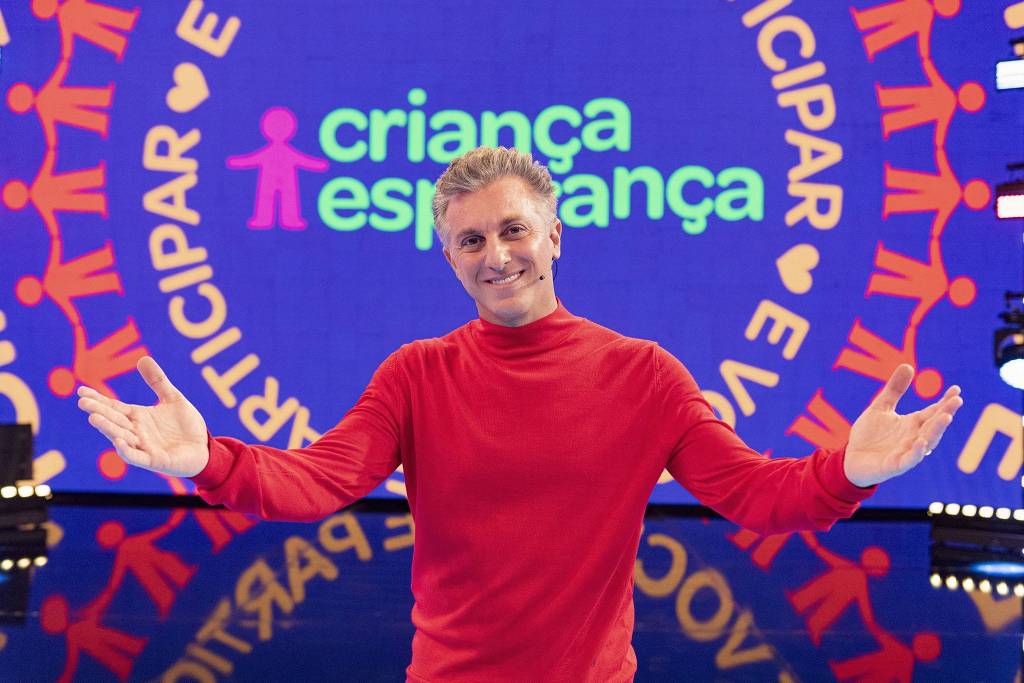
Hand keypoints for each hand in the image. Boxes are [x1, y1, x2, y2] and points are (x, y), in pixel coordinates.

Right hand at [76, 356, 209, 477]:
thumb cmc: (186, 426)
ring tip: (94, 418)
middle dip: (99, 411)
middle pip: (114, 421)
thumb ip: (158, 381)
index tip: (81, 391)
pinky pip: (137, 457)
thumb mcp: (173, 398)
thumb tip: (143, 358)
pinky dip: (126, 451)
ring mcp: (144, 447)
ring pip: (122, 437)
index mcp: (138, 417)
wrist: (204, 448)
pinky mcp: (154, 460)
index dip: (98, 400)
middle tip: (83, 402)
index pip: (114, 407)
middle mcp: (137, 432)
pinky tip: (118, 442)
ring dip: (108, 429)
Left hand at [844, 364, 962, 487]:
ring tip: (946, 417)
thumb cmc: (869, 435)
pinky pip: (908, 460)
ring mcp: (906, 452)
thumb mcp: (880, 407)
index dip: (945, 402)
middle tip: (957, 400)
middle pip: (934, 426)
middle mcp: (914, 438)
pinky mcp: (895, 465)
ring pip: (926, 442)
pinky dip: (916, 452)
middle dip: (945, 413)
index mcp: (912, 424)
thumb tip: (908, 365)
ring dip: (936, 431)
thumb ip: (894, 389)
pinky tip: (921, 442)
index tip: (956, 389)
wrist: (850, 459)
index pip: (933, 412)